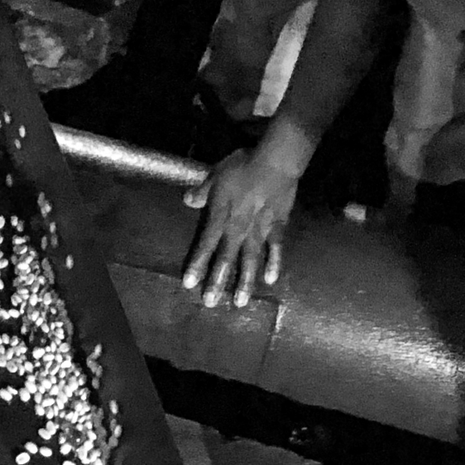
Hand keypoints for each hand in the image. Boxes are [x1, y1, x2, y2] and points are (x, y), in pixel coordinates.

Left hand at [182, 147, 299, 307]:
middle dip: (217, 282)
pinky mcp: (277, 226)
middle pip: (225, 259)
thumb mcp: (216, 174)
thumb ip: (202, 191)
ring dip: (244, 282)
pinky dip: (273, 264)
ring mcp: (259, 230)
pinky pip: (275, 249)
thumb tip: (188, 201)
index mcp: (221, 216)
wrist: (275, 161)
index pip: (205, 245)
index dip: (197, 264)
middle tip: (210, 303)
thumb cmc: (243, 165)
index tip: (189, 284)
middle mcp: (238, 228)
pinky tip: (270, 280)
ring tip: (240, 303)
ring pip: (249, 260)